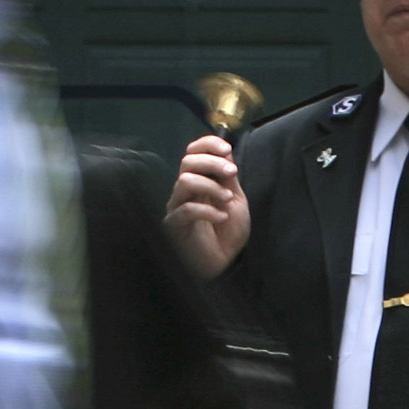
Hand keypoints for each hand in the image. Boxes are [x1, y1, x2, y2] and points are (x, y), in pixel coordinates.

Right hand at [165, 134, 250, 279]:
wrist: (226, 263)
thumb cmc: (228, 233)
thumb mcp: (234, 199)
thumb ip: (228, 177)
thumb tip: (225, 152)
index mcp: (198, 181)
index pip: (192, 152)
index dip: (207, 145)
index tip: (227, 149)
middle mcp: (184, 192)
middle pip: (187, 162)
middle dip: (212, 163)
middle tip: (232, 174)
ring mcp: (176, 208)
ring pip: (184, 181)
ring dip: (211, 187)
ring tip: (227, 201)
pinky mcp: (174, 226)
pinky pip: (185, 210)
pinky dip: (207, 210)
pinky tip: (221, 217)